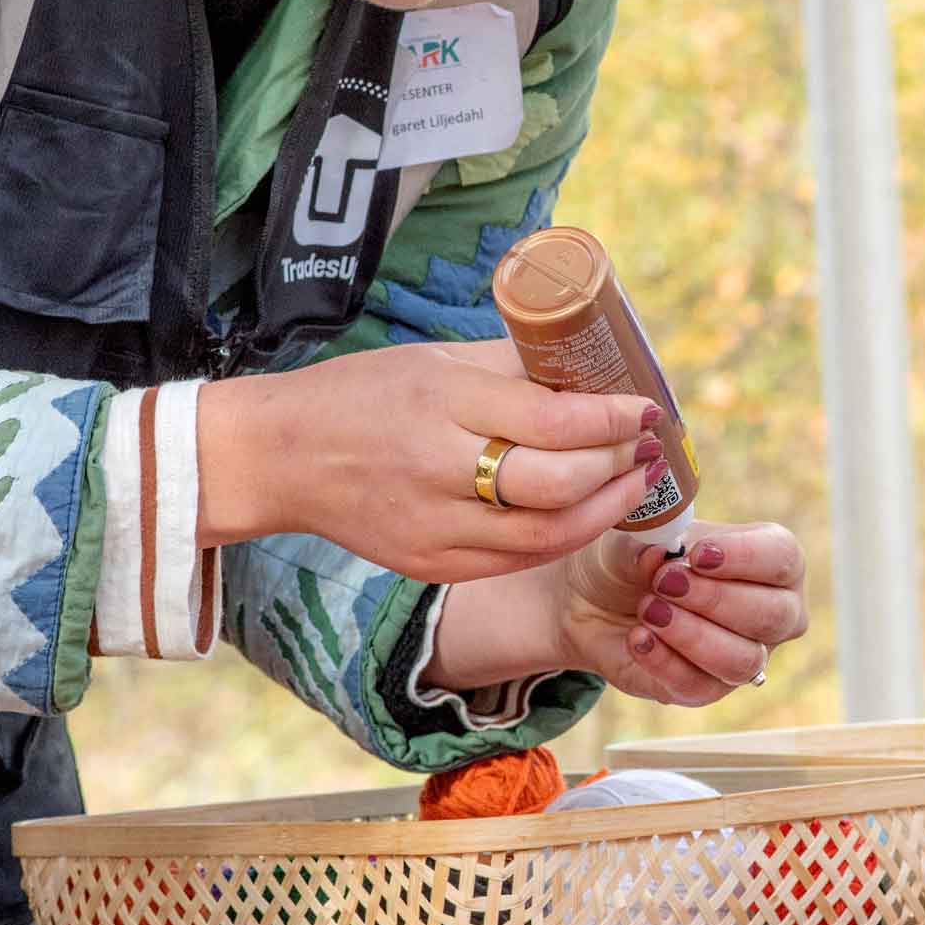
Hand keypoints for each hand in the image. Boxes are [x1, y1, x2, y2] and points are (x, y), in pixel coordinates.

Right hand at [195, 338, 660, 582]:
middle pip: (556, 484)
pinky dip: (560, 538)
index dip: (613, 419)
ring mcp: (432, 527)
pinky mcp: (429, 566)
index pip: (553, 420)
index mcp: (442, 402)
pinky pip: (514, 562)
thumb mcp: (435, 359)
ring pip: (545, 537)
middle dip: (618, 468)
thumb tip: (592, 367)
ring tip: (633, 486)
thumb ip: (512, 366)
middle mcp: (437, 468)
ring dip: (603, 512)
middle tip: (647, 450)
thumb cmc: (364, 394)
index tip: (647, 409)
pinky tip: (585, 515)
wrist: (277, 458)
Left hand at [563, 522, 810, 707]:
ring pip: (743, 659)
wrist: (594, 600)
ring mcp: (745, 655)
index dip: (744, 557)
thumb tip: (659, 556)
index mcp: (770, 559)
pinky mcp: (708, 689)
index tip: (697, 554)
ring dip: (692, 634)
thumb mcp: (634, 537)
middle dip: (715, 599)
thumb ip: (649, 543)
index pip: (782, 558)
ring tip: (649, 610)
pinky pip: (699, 685)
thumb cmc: (634, 556)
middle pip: (773, 615)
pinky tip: (638, 638)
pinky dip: (665, 661)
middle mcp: (772, 611)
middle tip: (663, 582)